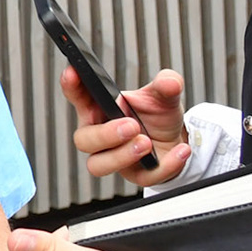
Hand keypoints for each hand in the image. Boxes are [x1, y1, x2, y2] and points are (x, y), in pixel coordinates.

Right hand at [61, 66, 191, 186]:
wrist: (176, 141)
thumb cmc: (158, 117)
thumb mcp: (163, 95)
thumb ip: (166, 84)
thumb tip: (169, 82)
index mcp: (100, 109)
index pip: (79, 96)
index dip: (71, 85)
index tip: (73, 73)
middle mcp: (101, 134)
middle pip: (83, 140)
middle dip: (104, 135)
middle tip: (131, 125)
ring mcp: (113, 157)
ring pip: (98, 165)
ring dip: (122, 155)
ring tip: (146, 143)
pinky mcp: (134, 174)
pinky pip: (141, 177)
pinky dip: (164, 166)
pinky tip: (179, 151)